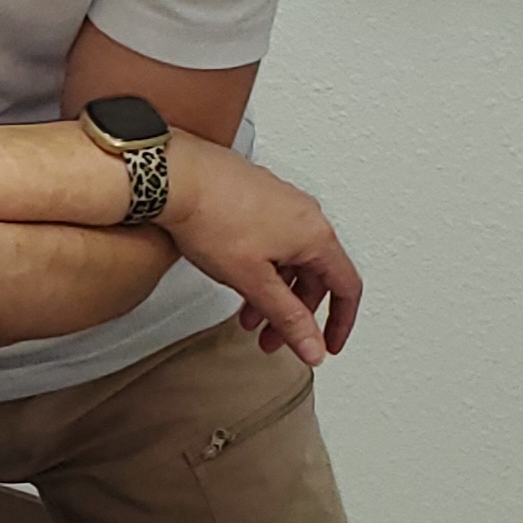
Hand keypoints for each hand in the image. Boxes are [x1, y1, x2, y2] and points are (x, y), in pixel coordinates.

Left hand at [161, 140, 363, 363]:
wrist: (176, 175)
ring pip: (291, 258)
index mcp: (316, 234)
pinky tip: (239, 279)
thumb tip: (313, 347)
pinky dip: (263, 268)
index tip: (326, 344)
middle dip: (294, 314)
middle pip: (315, 275)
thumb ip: (287, 317)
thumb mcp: (254, 280)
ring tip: (247, 316)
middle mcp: (305, 213)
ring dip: (274, 294)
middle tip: (272, 338)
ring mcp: (282, 200)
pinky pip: (274, 239)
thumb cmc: (211, 216)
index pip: (346, 287)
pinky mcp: (259, 195)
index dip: (339, 323)